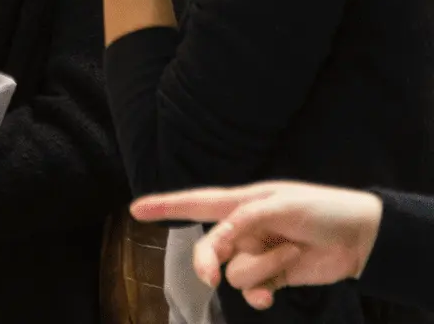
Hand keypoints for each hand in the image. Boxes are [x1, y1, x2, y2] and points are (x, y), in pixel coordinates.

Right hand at [131, 182, 383, 309]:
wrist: (362, 240)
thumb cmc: (323, 210)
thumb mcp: (283, 205)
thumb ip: (246, 218)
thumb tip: (220, 239)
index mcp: (242, 203)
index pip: (196, 203)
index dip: (165, 205)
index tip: (136, 210)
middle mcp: (244, 229)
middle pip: (208, 249)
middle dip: (206, 262)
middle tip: (209, 278)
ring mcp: (258, 254)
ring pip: (235, 272)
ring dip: (262, 268)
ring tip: (292, 254)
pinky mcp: (273, 277)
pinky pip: (252, 291)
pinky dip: (260, 294)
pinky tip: (272, 295)